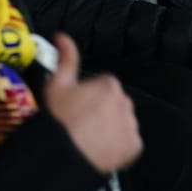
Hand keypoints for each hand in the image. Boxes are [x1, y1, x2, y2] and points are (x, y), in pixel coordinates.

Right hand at [43, 33, 141, 172]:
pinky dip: (118, 145)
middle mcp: (125, 102)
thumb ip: (65, 58)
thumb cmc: (60, 118)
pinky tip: (100, 148)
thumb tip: (62, 36)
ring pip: (122, 122)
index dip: (89, 95)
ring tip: (90, 137)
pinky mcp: (134, 147)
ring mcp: (131, 126)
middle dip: (103, 110)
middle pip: (115, 103)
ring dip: (111, 127)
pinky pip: (128, 142)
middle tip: (82, 122)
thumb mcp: (57, 84)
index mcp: (109, 85)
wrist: (65, 154)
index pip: (103, 86)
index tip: (77, 106)